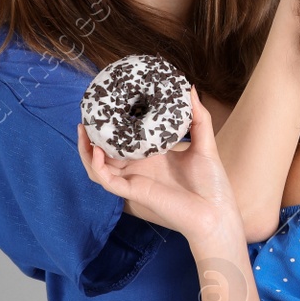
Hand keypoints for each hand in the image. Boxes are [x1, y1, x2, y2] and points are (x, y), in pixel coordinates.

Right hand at [75, 88, 243, 247]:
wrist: (216, 212)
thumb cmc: (212, 183)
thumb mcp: (205, 144)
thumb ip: (198, 117)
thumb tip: (190, 88)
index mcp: (152, 157)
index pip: (125, 140)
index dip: (113, 126)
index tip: (106, 105)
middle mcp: (139, 168)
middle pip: (106, 153)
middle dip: (92, 136)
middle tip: (88, 115)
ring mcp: (135, 180)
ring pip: (100, 167)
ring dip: (87, 151)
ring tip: (83, 130)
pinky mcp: (135, 192)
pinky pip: (108, 181)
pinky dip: (98, 167)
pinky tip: (98, 152)